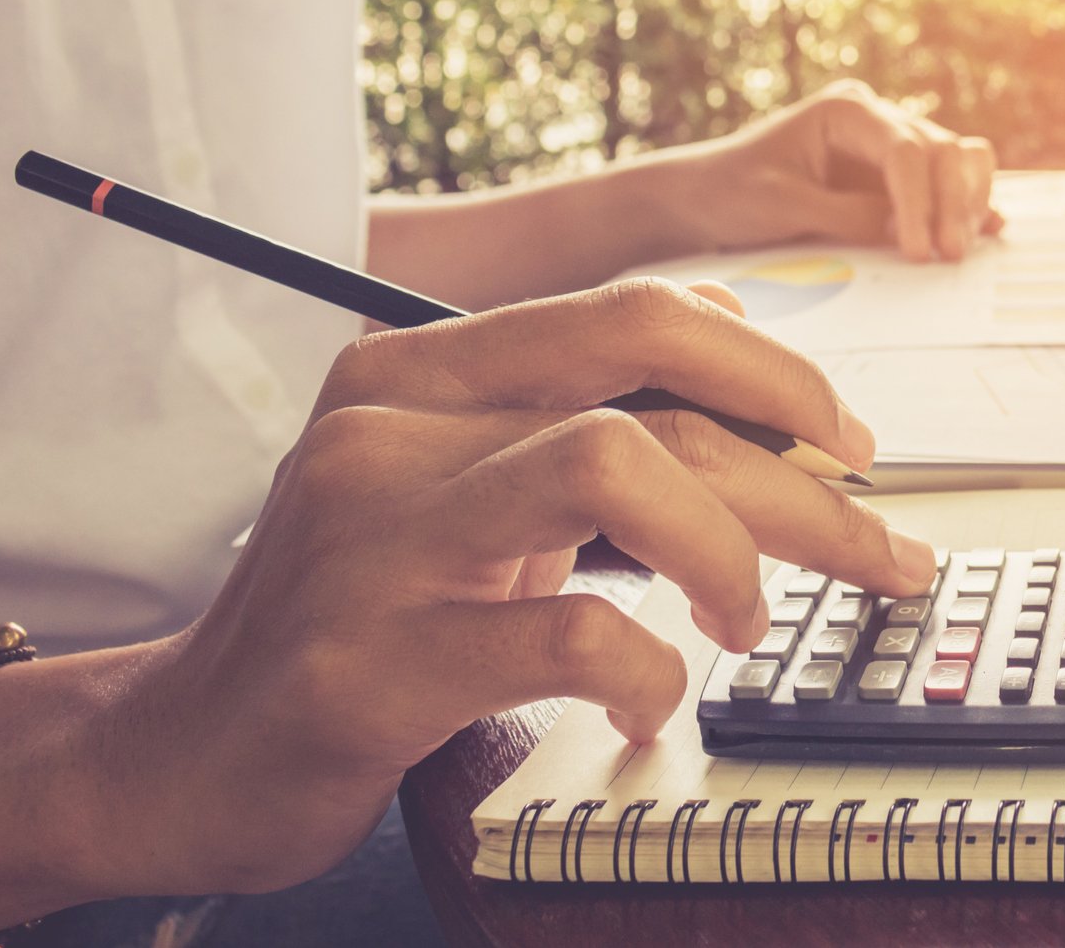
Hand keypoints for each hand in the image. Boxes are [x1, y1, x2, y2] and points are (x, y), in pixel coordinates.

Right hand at [53, 280, 934, 900]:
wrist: (185, 750)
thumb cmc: (363, 611)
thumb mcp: (463, 486)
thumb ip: (581, 413)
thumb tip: (745, 339)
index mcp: (417, 368)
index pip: (633, 315)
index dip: (773, 365)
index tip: (849, 442)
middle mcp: (389, 428)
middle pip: (650, 394)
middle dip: (801, 476)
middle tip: (880, 551)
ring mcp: (371, 540)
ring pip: (613, 466)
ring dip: (730, 550)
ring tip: (749, 623)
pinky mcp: (368, 661)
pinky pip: (566, 633)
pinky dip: (649, 670)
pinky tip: (656, 703)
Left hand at [627, 80, 1002, 261]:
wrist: (704, 198)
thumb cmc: (732, 192)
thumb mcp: (784, 206)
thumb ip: (849, 216)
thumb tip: (908, 236)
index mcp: (847, 111)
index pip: (905, 149)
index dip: (920, 201)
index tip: (918, 250)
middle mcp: (877, 120)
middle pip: (944, 150)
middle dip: (953, 203)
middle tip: (949, 256)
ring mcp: (891, 148)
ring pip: (958, 161)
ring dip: (968, 202)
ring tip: (960, 250)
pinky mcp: (896, 180)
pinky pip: (947, 184)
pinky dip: (968, 205)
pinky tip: (985, 231)